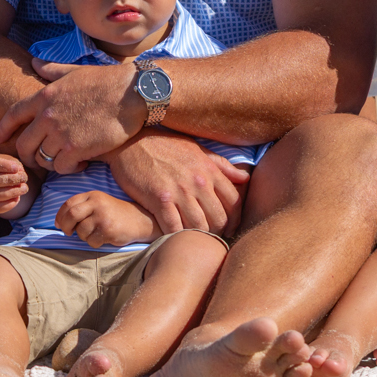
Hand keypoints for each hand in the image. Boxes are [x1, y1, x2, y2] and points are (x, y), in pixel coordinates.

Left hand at [0, 61, 139, 170]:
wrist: (133, 94)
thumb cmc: (107, 81)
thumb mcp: (75, 72)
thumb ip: (52, 71)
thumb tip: (34, 62)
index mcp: (45, 96)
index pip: (13, 115)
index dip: (3, 129)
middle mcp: (47, 116)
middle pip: (24, 145)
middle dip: (28, 155)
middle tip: (40, 159)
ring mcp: (60, 134)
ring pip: (42, 159)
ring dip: (52, 162)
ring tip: (66, 159)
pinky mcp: (76, 149)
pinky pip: (61, 168)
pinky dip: (70, 169)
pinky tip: (82, 162)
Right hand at [0, 153, 31, 216]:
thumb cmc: (4, 168)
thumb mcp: (9, 161)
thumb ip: (15, 165)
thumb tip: (20, 173)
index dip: (4, 166)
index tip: (17, 168)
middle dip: (11, 179)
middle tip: (24, 178)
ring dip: (13, 192)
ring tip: (24, 188)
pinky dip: (9, 204)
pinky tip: (17, 198)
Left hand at [56, 190, 158, 247]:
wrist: (140, 220)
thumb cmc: (116, 214)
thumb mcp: (99, 203)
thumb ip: (82, 208)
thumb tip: (60, 222)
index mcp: (93, 195)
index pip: (69, 204)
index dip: (60, 216)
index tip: (59, 224)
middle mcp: (97, 203)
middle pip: (71, 216)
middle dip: (66, 227)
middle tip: (68, 233)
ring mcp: (103, 216)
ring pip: (81, 231)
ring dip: (84, 237)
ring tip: (95, 234)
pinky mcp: (108, 229)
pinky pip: (92, 241)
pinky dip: (94, 243)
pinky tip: (103, 238)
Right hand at [106, 131, 248, 235]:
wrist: (131, 140)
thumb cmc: (165, 145)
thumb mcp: (196, 149)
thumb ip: (221, 166)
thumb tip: (245, 178)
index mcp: (209, 170)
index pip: (234, 201)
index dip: (235, 219)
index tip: (229, 228)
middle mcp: (198, 181)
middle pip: (219, 218)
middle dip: (219, 231)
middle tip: (211, 236)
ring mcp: (178, 191)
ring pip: (199, 226)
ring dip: (198, 235)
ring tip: (194, 236)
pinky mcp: (158, 199)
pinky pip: (174, 227)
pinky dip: (177, 234)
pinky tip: (175, 233)